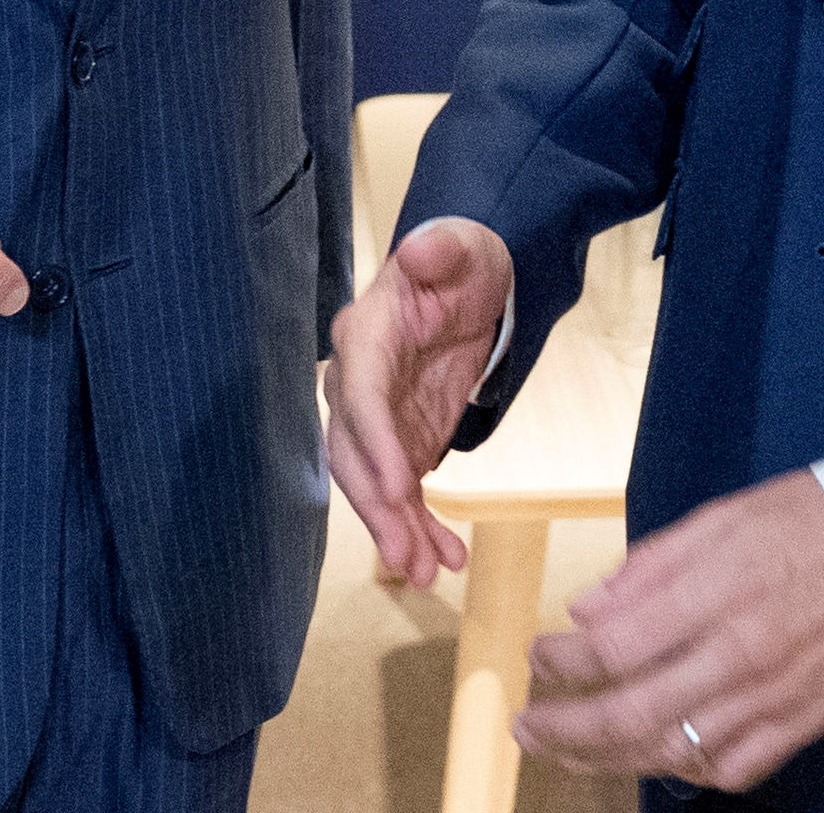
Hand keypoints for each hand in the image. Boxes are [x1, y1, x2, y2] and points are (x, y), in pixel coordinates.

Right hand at [323, 216, 513, 584]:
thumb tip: (422, 249)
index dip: (378, 444)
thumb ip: (439, 251)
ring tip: (427, 573)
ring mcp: (378, 420)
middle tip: (405, 557)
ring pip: (376, 486)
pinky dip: (422, 526)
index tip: (403, 488)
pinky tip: (448, 558)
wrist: (468, 280)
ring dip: (398, 531)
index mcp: (362, 337)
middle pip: (355, 455)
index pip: (362, 398)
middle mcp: (357, 384)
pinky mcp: (403, 441)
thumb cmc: (460, 260)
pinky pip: (405, 492)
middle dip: (378, 509)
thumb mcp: (458, 249)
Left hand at [514, 468, 823, 794]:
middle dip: (566, 728)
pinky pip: (734, 768)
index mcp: (717, 593)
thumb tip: (588, 611)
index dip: (562, 662)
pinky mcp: (805, 722)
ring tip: (570, 752)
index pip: (614, 648)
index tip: (537, 656)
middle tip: (527, 726)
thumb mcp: (722, 518)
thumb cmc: (812, 520)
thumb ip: (650, 568)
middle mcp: (742, 655)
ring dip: (610, 758)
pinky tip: (657, 757)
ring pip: (675, 750)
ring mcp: (774, 697)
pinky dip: (687, 771)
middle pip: (632, 713)